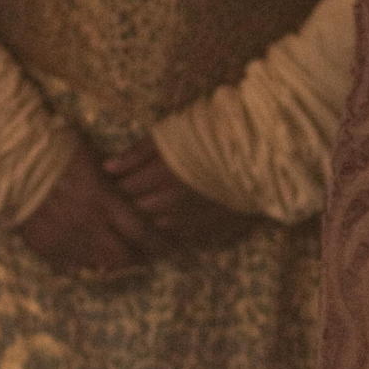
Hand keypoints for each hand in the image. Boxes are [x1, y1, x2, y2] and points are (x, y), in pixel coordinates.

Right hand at [17, 138, 169, 272]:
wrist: (14, 162)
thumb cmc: (59, 152)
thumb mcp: (94, 162)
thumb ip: (112, 184)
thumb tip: (127, 196)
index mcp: (105, 201)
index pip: (140, 231)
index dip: (156, 243)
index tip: (166, 245)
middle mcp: (88, 225)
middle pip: (120, 256)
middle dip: (134, 258)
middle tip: (140, 255)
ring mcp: (65, 239)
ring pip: (96, 263)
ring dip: (107, 261)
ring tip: (113, 256)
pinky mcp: (44, 246)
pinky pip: (69, 264)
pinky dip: (81, 261)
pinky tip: (85, 255)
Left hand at [106, 139, 256, 251]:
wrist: (260, 159)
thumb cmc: (215, 138)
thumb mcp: (175, 134)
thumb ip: (138, 151)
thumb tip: (107, 167)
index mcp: (162, 174)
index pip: (123, 186)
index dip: (118, 182)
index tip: (119, 177)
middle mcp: (170, 202)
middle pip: (133, 207)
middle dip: (129, 199)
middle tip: (133, 189)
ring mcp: (185, 220)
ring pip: (151, 224)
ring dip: (148, 214)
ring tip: (154, 200)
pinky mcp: (201, 232)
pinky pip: (173, 235)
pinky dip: (168, 226)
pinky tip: (174, 213)